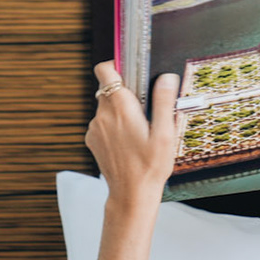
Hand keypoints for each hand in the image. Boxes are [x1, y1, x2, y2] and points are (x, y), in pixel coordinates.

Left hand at [86, 63, 181, 211]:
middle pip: (109, 89)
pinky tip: (130, 141)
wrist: (131, 193)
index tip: (131, 71)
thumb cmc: (150, 166)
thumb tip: (166, 78)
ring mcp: (94, 128)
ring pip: (106, 106)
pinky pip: (103, 122)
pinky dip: (114, 125)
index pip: (105, 71)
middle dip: (126, 93)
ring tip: (140, 130)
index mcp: (121, 109)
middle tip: (146, 110)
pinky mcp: (92, 139)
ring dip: (120, 110)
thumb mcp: (165, 134)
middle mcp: (102, 115)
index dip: (116, 66)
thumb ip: (163, 102)